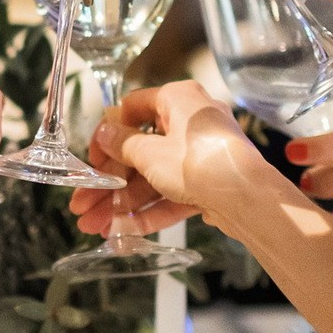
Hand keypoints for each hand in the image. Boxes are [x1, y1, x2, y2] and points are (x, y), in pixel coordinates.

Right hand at [67, 82, 271, 235]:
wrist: (249, 199)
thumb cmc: (198, 162)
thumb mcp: (150, 152)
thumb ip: (122, 144)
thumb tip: (104, 132)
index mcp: (177, 99)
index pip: (132, 109)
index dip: (107, 136)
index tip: (91, 162)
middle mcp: (189, 122)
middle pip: (139, 151)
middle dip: (108, 184)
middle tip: (82, 206)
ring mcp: (200, 155)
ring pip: (152, 178)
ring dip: (122, 203)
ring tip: (93, 226)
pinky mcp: (208, 182)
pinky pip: (171, 193)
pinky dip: (149, 210)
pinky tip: (121, 232)